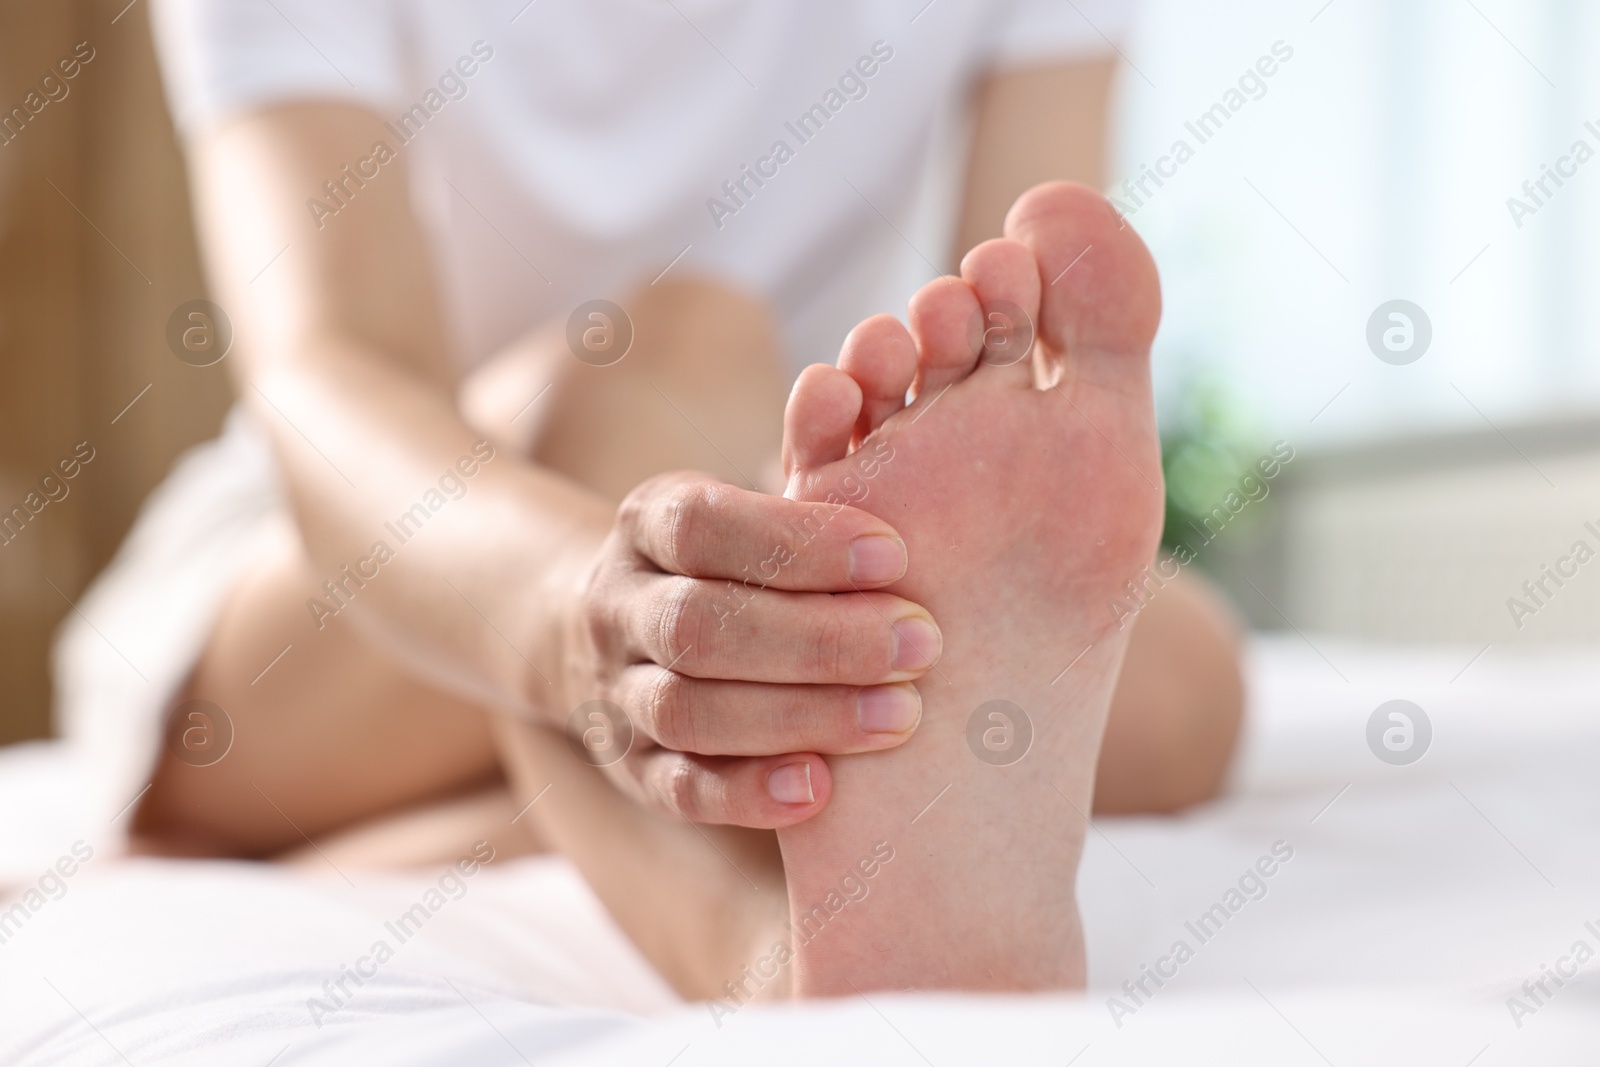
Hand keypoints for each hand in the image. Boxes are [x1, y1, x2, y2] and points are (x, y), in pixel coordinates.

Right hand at [566, 471, 940, 827]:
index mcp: (649, 522)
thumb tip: (868, 404)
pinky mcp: (628, 769)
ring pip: (687, 710)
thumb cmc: (727, 558)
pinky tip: (820, 792)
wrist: (604, 631)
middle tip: (922, 643)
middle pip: (700, 626)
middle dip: (817, 639)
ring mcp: (615, 691)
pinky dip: (745, 793)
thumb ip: (808, 478)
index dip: (799, 541)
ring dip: (798, 716)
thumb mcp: (748, 507)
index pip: (706, 526)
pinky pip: (676, 788)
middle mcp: (619, 604)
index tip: (896, 553)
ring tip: (900, 716)